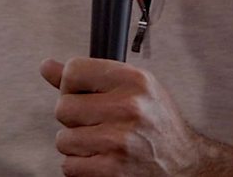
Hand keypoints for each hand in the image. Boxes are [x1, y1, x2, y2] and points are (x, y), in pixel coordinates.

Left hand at [40, 57, 232, 176]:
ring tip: (100, 143)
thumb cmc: (157, 124)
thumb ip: (88, 77)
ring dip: (76, 145)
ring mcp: (120, 141)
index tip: (83, 94)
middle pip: (63, 107)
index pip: (73, 71)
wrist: (185, 165)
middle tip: (96, 123)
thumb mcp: (133, 89)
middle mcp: (129, 107)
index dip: (71, 86)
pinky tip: (101, 159)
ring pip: (63, 140)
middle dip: (73, 119)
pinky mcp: (112, 170)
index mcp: (134, 80)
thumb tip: (47, 67)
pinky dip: (80, 166)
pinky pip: (69, 166)